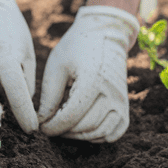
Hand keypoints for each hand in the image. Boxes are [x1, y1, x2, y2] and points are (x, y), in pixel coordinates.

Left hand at [38, 6, 139, 142]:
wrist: (107, 32)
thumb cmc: (77, 47)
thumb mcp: (57, 66)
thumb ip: (49, 96)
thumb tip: (41, 122)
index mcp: (92, 81)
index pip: (71, 117)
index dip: (53, 127)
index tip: (41, 128)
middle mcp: (111, 93)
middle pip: (85, 127)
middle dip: (64, 132)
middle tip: (50, 126)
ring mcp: (121, 101)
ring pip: (101, 133)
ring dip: (80, 136)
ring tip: (65, 127)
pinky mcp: (126, 105)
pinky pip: (115, 132)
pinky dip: (99, 136)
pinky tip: (84, 128)